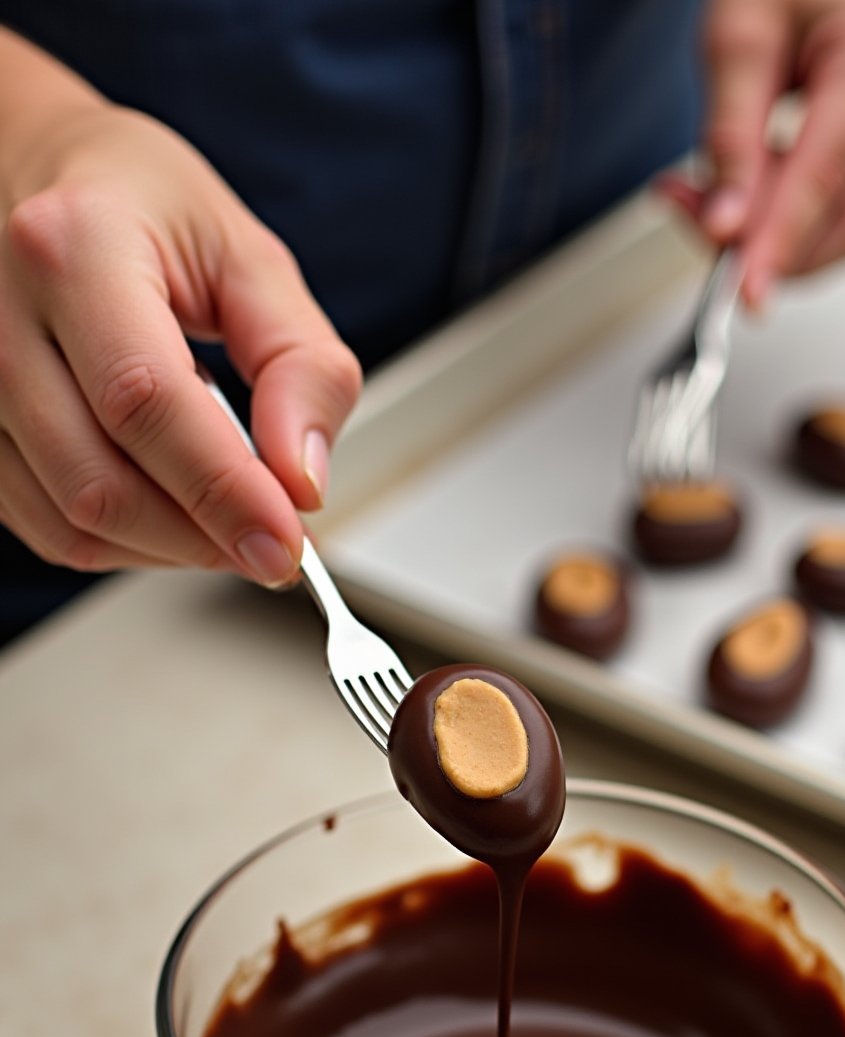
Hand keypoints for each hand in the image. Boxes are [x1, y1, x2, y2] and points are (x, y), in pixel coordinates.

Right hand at [0, 42, 359, 582]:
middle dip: (203, 535)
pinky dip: (126, 543)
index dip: (223, 490)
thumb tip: (302, 480)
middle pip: (99, 481)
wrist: (32, 171)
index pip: (145, 400)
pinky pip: (47, 527)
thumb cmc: (136, 205)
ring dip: (169, 548)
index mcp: (72, 246)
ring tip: (227, 515)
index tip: (285, 542)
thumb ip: (300, 364)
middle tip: (274, 541)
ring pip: (70, 521)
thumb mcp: (248, 257)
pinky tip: (171, 510)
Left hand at [661, 0, 844, 307]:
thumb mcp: (738, 35)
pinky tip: (769, 193)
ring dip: (791, 241)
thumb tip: (724, 226)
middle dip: (776, 248)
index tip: (746, 295)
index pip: (826, 181)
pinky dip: (812, 226)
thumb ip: (728, 135)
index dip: (780, 248)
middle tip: (702, 223)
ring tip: (729, 196)